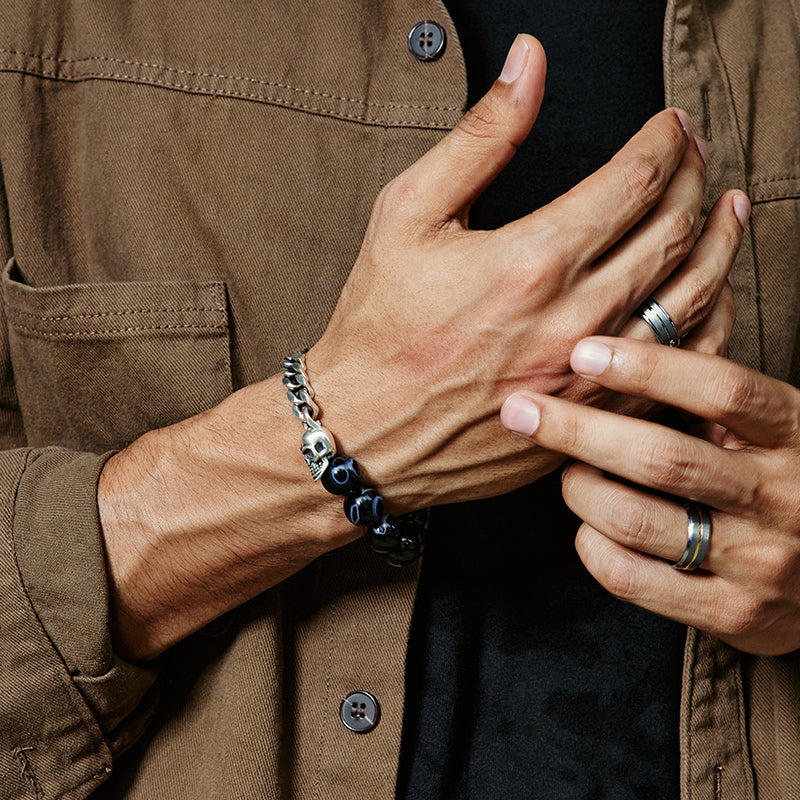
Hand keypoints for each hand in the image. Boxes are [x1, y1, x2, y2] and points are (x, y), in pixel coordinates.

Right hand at [310, 34, 732, 511]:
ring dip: (719, 245)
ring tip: (725, 213)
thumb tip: (527, 66)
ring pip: (692, 297)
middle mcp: (574, 319)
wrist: (364, 432)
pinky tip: (707, 296)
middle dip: (696, 180)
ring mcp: (590, 374)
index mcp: (533, 261)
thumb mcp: (408, 214)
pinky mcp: (591, 415)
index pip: (636, 181)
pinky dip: (707, 320)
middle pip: (674, 231)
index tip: (668, 125)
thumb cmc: (378, 330)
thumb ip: (480, 136)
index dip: (665, 141)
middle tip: (697, 157)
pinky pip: (678, 365)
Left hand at [501, 336, 799, 655]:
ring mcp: (759, 563)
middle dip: (578, 429)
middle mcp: (782, 498)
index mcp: (798, 435)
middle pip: (662, 458)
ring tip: (569, 473)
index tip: (584, 352)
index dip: (647, 368)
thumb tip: (614, 356)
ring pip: (634, 519)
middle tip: (521, 410)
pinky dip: (591, 544)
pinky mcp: (731, 613)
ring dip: (581, 489)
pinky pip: (631, 578)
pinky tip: (588, 526)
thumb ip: (714, 402)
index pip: (722, 390)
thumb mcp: (776, 433)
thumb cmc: (790, 485)